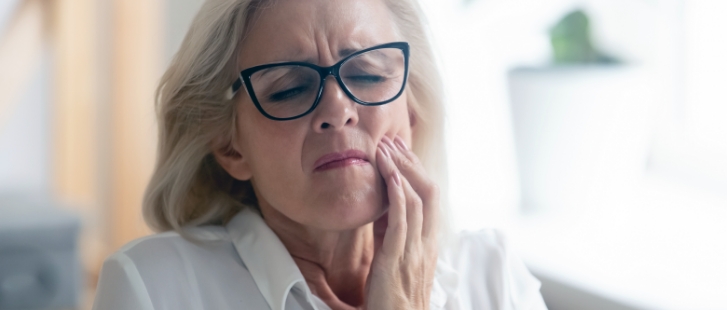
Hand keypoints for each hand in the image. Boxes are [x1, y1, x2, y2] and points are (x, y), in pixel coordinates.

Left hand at [365, 135, 439, 309]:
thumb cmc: (392, 296)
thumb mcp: (394, 257)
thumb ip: (392, 232)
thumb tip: (384, 207)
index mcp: (428, 243)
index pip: (430, 197)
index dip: (417, 170)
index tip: (400, 150)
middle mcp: (426, 244)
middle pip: (429, 192)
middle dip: (411, 163)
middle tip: (393, 141)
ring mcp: (414, 251)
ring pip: (417, 201)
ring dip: (400, 170)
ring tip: (385, 149)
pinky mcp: (397, 260)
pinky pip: (401, 222)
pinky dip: (397, 195)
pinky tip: (390, 176)